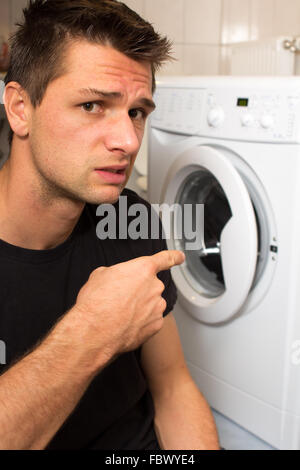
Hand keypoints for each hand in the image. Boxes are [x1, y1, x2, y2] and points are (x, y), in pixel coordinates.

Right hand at [72, 250, 184, 365]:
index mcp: (143, 269)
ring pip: (150, 305)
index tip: (180, 257)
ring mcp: (157, 307)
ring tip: (119, 314)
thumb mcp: (100, 275)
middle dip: (137, 292)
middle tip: (119, 300)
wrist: (95, 331)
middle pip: (150, 286)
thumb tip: (117, 279)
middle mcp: (154, 286)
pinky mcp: (156, 325)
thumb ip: (117, 273)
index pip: (164, 259)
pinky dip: (140, 323)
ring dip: (139, 308)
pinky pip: (150, 321)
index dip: (174, 256)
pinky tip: (125, 325)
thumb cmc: (96, 302)